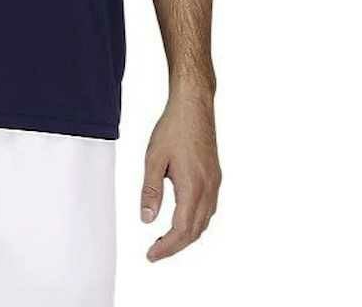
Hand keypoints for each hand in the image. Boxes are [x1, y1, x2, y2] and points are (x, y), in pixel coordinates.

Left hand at [141, 88, 221, 261]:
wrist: (194, 105)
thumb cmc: (174, 127)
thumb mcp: (154, 158)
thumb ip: (150, 190)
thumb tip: (146, 218)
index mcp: (193, 187)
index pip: (181, 230)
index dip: (166, 247)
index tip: (151, 255)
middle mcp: (208, 189)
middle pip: (195, 231)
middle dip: (175, 246)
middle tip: (155, 252)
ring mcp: (214, 182)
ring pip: (204, 221)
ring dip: (186, 235)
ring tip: (166, 239)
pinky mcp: (215, 175)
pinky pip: (208, 208)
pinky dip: (195, 221)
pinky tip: (183, 217)